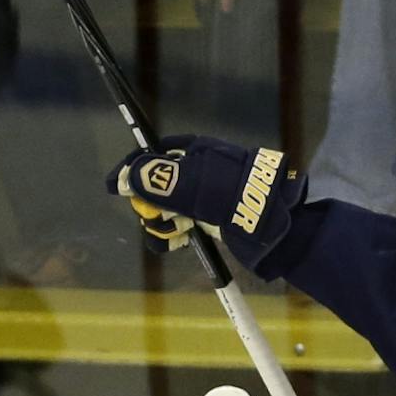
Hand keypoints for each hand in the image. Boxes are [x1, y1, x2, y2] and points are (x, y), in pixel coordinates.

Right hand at [107, 135, 305, 261]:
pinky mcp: (209, 220)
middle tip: (154, 219)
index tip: (114, 188)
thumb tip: (127, 177)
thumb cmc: (239, 196)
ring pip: (165, 209)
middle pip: (155, 186)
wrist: (281, 226)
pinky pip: (180, 225)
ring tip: (171, 235)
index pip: (152, 156)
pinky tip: (176, 242)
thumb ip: (160, 180)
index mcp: (194, 153)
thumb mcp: (195, 184)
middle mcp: (196, 173)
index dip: (132, 170)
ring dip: (160, 223)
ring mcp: (203, 198)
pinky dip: (172, 234)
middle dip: (149, 204)